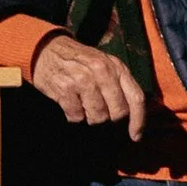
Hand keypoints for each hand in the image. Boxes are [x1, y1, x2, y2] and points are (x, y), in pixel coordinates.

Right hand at [30, 33, 147, 140]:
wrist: (47, 49)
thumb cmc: (80, 61)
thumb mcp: (105, 64)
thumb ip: (120, 84)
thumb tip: (133, 113)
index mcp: (116, 67)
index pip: (136, 98)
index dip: (138, 121)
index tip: (135, 136)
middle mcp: (102, 72)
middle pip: (117, 112)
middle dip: (110, 118)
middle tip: (99, 113)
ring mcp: (83, 80)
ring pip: (97, 117)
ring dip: (90, 117)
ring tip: (83, 105)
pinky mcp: (65, 89)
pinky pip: (76, 116)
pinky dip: (74, 116)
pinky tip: (70, 104)